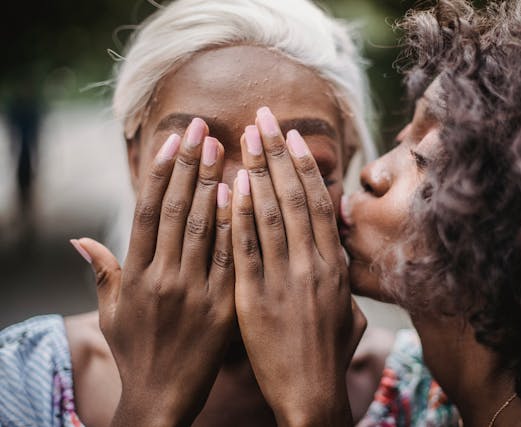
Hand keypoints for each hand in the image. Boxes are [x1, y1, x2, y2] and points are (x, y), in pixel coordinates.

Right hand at [70, 118, 234, 426]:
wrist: (162, 397)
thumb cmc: (136, 352)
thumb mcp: (111, 312)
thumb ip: (102, 271)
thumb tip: (80, 238)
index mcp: (136, 275)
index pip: (150, 212)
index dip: (162, 172)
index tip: (174, 140)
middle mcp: (164, 278)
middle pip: (179, 211)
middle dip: (192, 166)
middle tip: (205, 129)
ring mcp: (196, 292)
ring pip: (207, 228)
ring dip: (216, 185)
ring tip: (227, 149)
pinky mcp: (224, 307)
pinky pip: (233, 259)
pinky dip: (238, 226)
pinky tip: (246, 195)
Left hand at [232, 107, 366, 426]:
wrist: (312, 397)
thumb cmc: (329, 355)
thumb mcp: (349, 312)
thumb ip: (343, 278)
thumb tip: (339, 251)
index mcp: (335, 266)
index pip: (319, 203)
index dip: (304, 166)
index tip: (289, 135)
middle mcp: (313, 265)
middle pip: (295, 197)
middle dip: (277, 153)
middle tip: (261, 116)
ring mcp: (285, 280)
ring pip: (271, 213)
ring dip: (257, 171)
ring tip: (243, 137)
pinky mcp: (255, 299)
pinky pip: (246, 248)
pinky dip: (239, 214)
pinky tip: (230, 186)